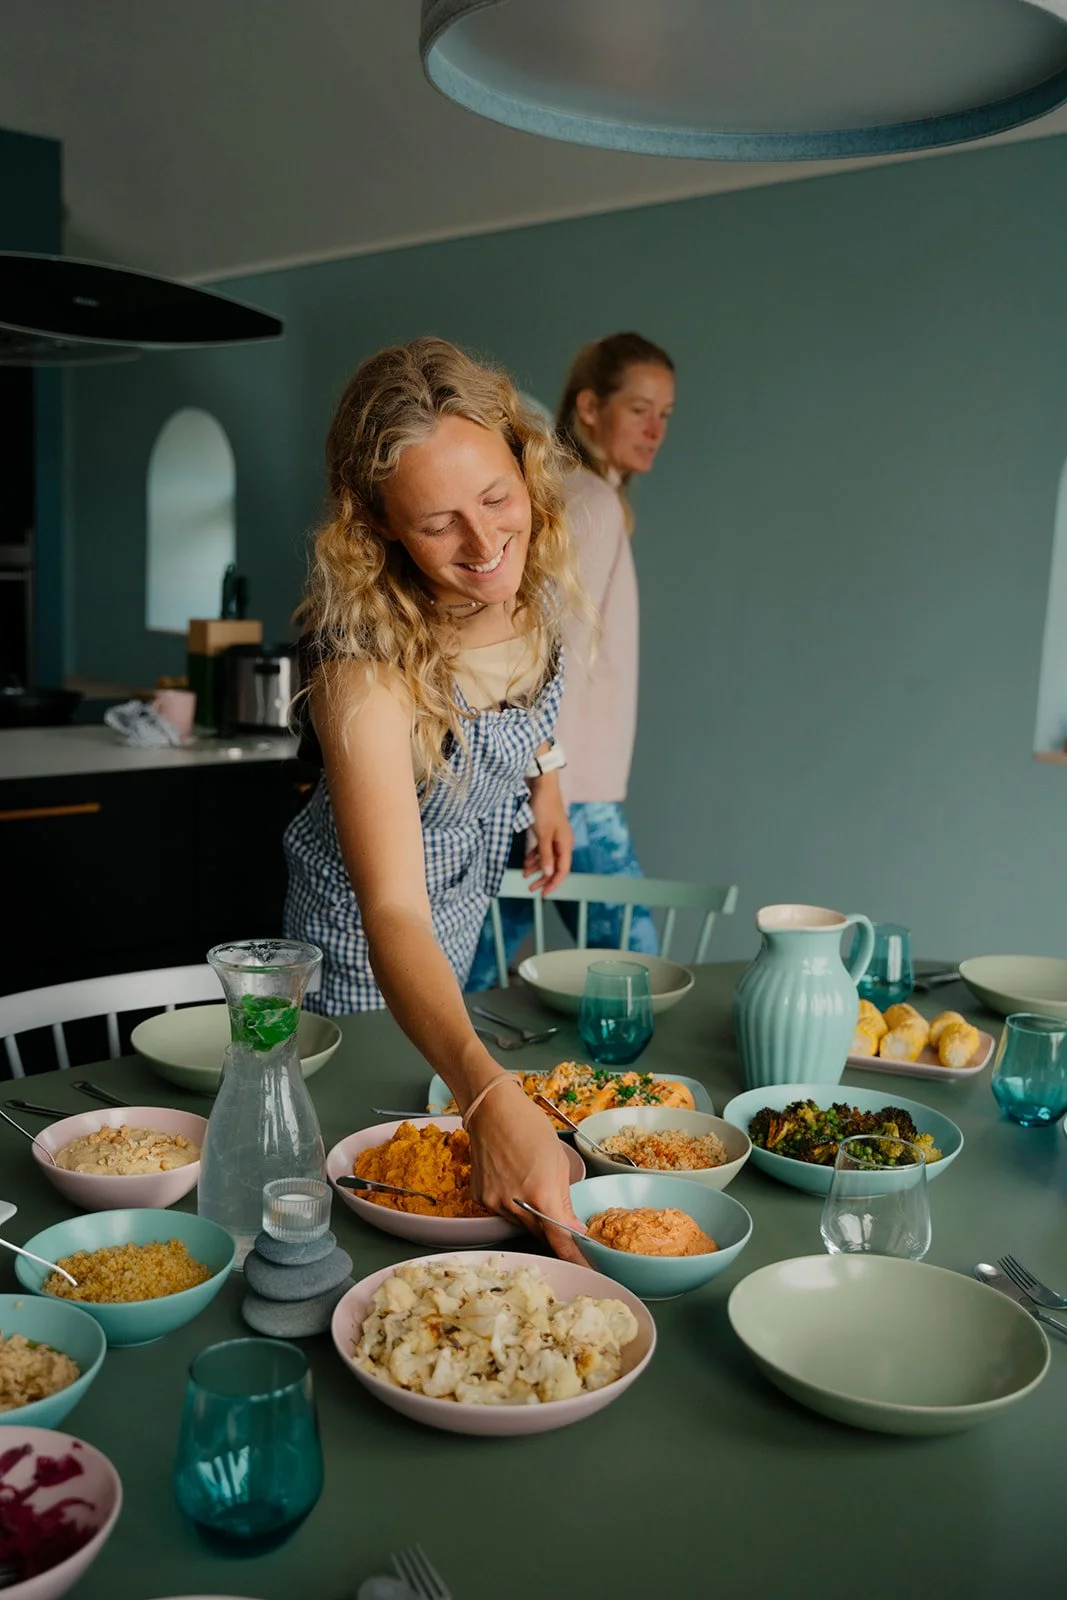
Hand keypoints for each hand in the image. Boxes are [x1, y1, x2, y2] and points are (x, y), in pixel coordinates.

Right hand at [468, 1083, 587, 1263]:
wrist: (492, 1110)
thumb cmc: (531, 1128)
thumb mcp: (558, 1162)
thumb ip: (565, 1201)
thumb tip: (574, 1230)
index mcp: (542, 1195)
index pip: (559, 1240)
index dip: (574, 1257)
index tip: (585, 1268)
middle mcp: (516, 1205)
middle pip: (539, 1233)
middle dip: (552, 1231)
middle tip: (561, 1220)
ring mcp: (494, 1203)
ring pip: (520, 1223)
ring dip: (532, 1216)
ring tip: (532, 1186)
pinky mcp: (480, 1198)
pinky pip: (503, 1212)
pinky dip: (512, 1205)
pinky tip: (514, 1182)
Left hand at [524, 771, 571, 893]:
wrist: (542, 786)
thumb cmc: (544, 809)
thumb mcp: (543, 835)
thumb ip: (545, 855)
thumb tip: (548, 873)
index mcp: (566, 844)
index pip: (562, 870)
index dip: (554, 883)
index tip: (543, 894)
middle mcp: (563, 842)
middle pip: (555, 866)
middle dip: (544, 878)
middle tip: (532, 889)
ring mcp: (555, 836)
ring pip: (548, 858)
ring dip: (537, 868)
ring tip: (525, 875)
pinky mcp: (547, 831)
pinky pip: (542, 849)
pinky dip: (535, 857)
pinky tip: (526, 863)